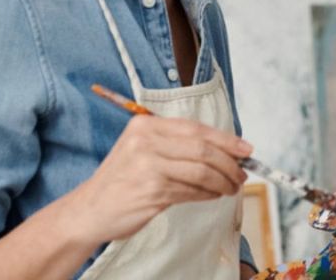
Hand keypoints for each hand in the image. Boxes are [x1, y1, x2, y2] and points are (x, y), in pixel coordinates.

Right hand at [64, 115, 252, 245]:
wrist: (90, 209)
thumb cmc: (122, 180)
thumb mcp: (143, 150)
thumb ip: (177, 145)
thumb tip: (225, 149)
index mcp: (145, 126)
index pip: (196, 129)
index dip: (226, 140)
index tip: (246, 149)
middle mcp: (146, 142)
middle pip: (203, 149)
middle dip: (229, 163)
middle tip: (241, 173)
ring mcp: (148, 166)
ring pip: (201, 172)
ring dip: (222, 182)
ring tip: (230, 187)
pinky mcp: (152, 191)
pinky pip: (191, 191)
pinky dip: (208, 194)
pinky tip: (213, 195)